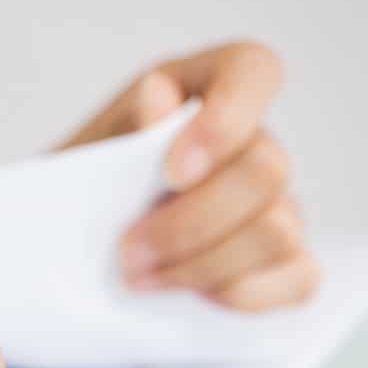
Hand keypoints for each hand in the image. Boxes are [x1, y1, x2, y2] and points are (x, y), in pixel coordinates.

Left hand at [62, 42, 318, 310]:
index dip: (225, 120)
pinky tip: (191, 298)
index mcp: (201, 90)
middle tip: (128, 254)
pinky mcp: (287, 263)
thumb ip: (123, 125)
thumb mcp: (82, 156)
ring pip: (278, 231)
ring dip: (203, 265)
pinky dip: (241, 295)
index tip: (171, 175)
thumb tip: (159, 101)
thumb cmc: (79, 198)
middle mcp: (250, 142)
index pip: (253, 69)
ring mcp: (277, 204)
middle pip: (266, 169)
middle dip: (191, 223)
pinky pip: (299, 278)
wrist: (67, 257)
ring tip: (142, 280)